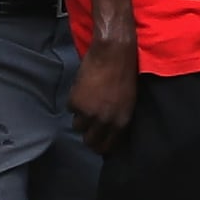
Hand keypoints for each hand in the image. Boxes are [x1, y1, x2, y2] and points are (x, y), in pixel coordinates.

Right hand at [68, 37, 138, 151]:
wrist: (113, 53)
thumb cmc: (125, 73)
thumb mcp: (128, 101)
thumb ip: (118, 118)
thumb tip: (108, 130)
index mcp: (121, 122)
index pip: (107, 146)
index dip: (100, 145)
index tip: (97, 142)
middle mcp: (105, 121)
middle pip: (89, 141)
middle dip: (88, 135)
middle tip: (87, 125)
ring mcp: (88, 113)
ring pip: (77, 126)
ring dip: (80, 116)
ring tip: (86, 101)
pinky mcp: (75, 102)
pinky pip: (71, 108)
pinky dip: (74, 100)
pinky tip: (82, 89)